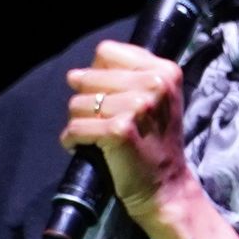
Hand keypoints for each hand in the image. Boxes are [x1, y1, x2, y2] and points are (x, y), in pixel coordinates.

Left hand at [61, 40, 200, 226]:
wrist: (166, 187)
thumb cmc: (155, 141)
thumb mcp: (156, 98)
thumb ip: (127, 74)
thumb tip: (76, 73)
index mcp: (165, 70)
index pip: (106, 52)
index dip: (98, 73)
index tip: (109, 95)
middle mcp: (155, 84)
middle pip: (88, 77)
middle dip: (86, 100)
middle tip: (103, 121)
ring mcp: (138, 107)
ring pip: (77, 104)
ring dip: (80, 122)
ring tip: (99, 136)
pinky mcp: (119, 131)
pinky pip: (75, 128)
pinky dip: (72, 140)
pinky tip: (87, 147)